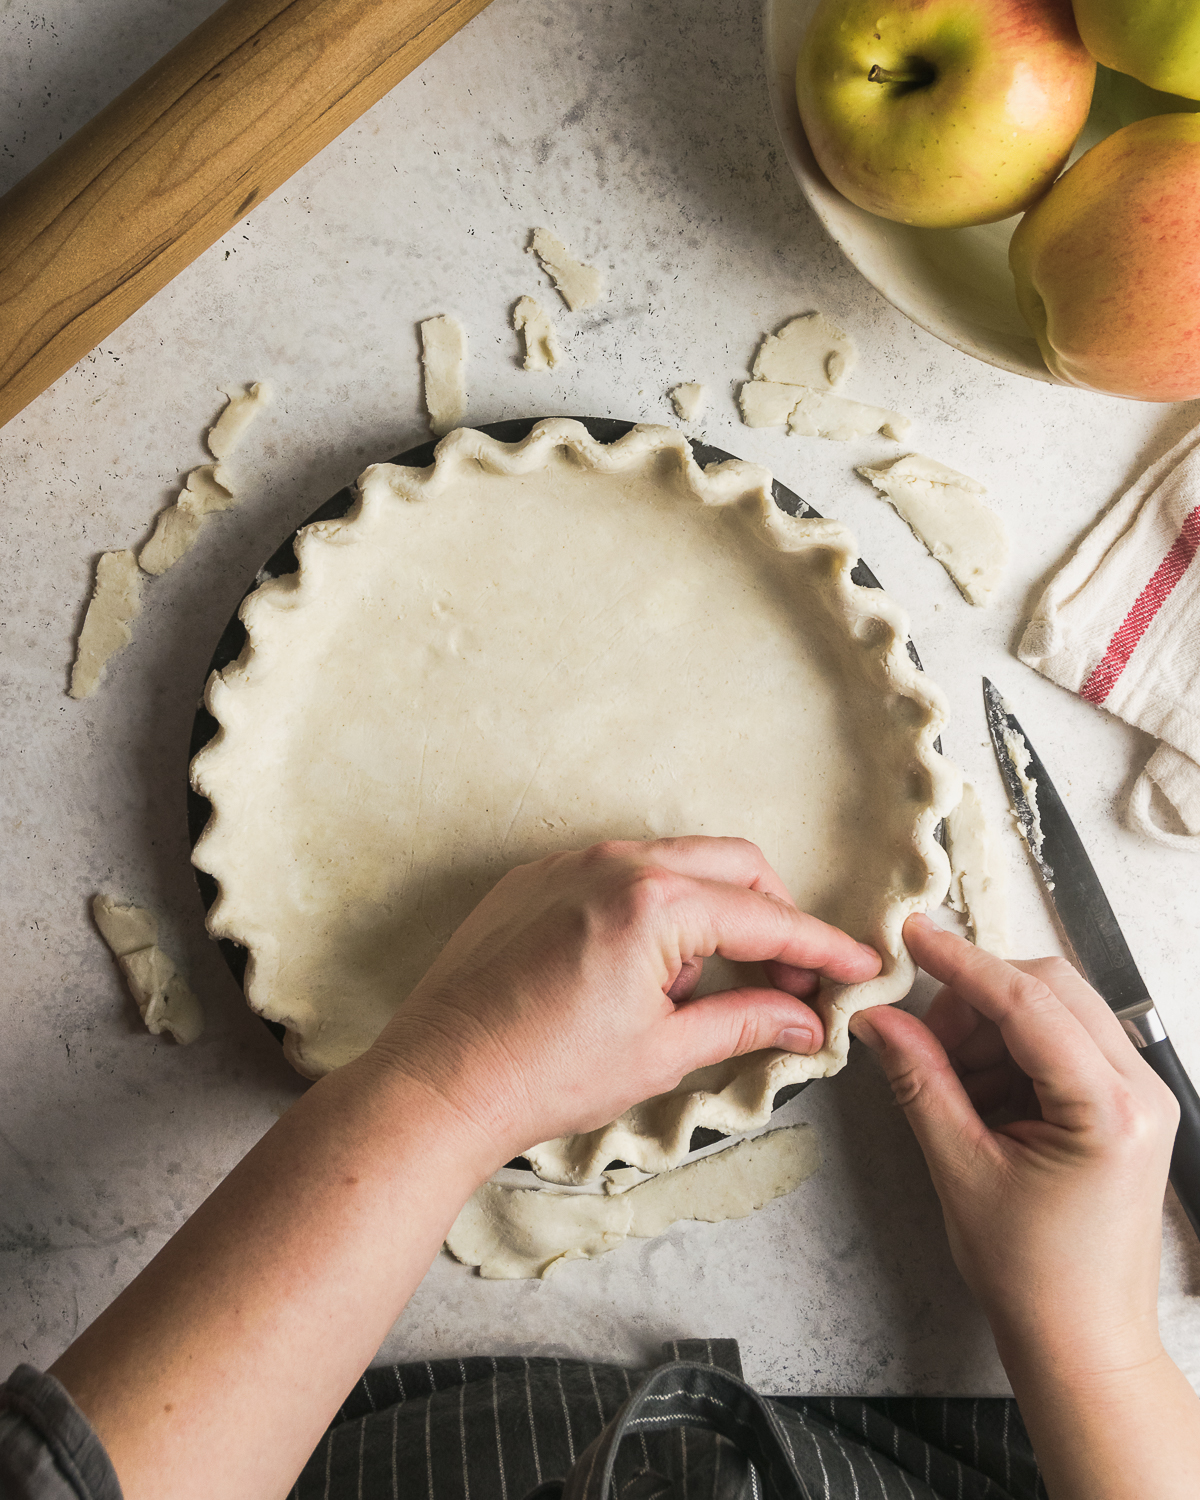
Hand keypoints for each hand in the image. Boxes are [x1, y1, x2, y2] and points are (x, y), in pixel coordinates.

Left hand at [370, 836, 880, 1163]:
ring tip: (706, 988)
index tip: (860, 967)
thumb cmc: (544, 1075)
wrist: (440, 1082)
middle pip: (733, 865)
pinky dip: (656, 907)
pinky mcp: (535, 877)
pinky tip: (647, 970)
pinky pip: (620, 872)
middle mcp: (614, 862)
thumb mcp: (662, 1054)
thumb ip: (745, 1024)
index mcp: (654, 903)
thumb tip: (806, 1021)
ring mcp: (569, 862)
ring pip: (677, 863)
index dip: (822, 946)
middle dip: (774, 915)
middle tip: (792, 979)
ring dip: (714, 910)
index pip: (765, 916)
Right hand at [850, 913, 1178, 1374]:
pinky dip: (1011, 1053)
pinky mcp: (1126, 1104)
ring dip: (991, 1029)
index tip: (915, 936)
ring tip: (952, 1088)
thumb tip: (879, 1019)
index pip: (1029, 1003)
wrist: (1082, 1338)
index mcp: (1109, 1109)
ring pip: (1055, 1009)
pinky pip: (1062, 1042)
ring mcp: (1140, 1094)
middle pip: (1051, 989)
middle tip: (924, 1040)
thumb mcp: (960, 1170)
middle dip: (976, 1001)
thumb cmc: (1033, 1275)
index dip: (963, 963)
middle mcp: (1140, 1090)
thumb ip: (919, 1081)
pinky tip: (980, 1100)